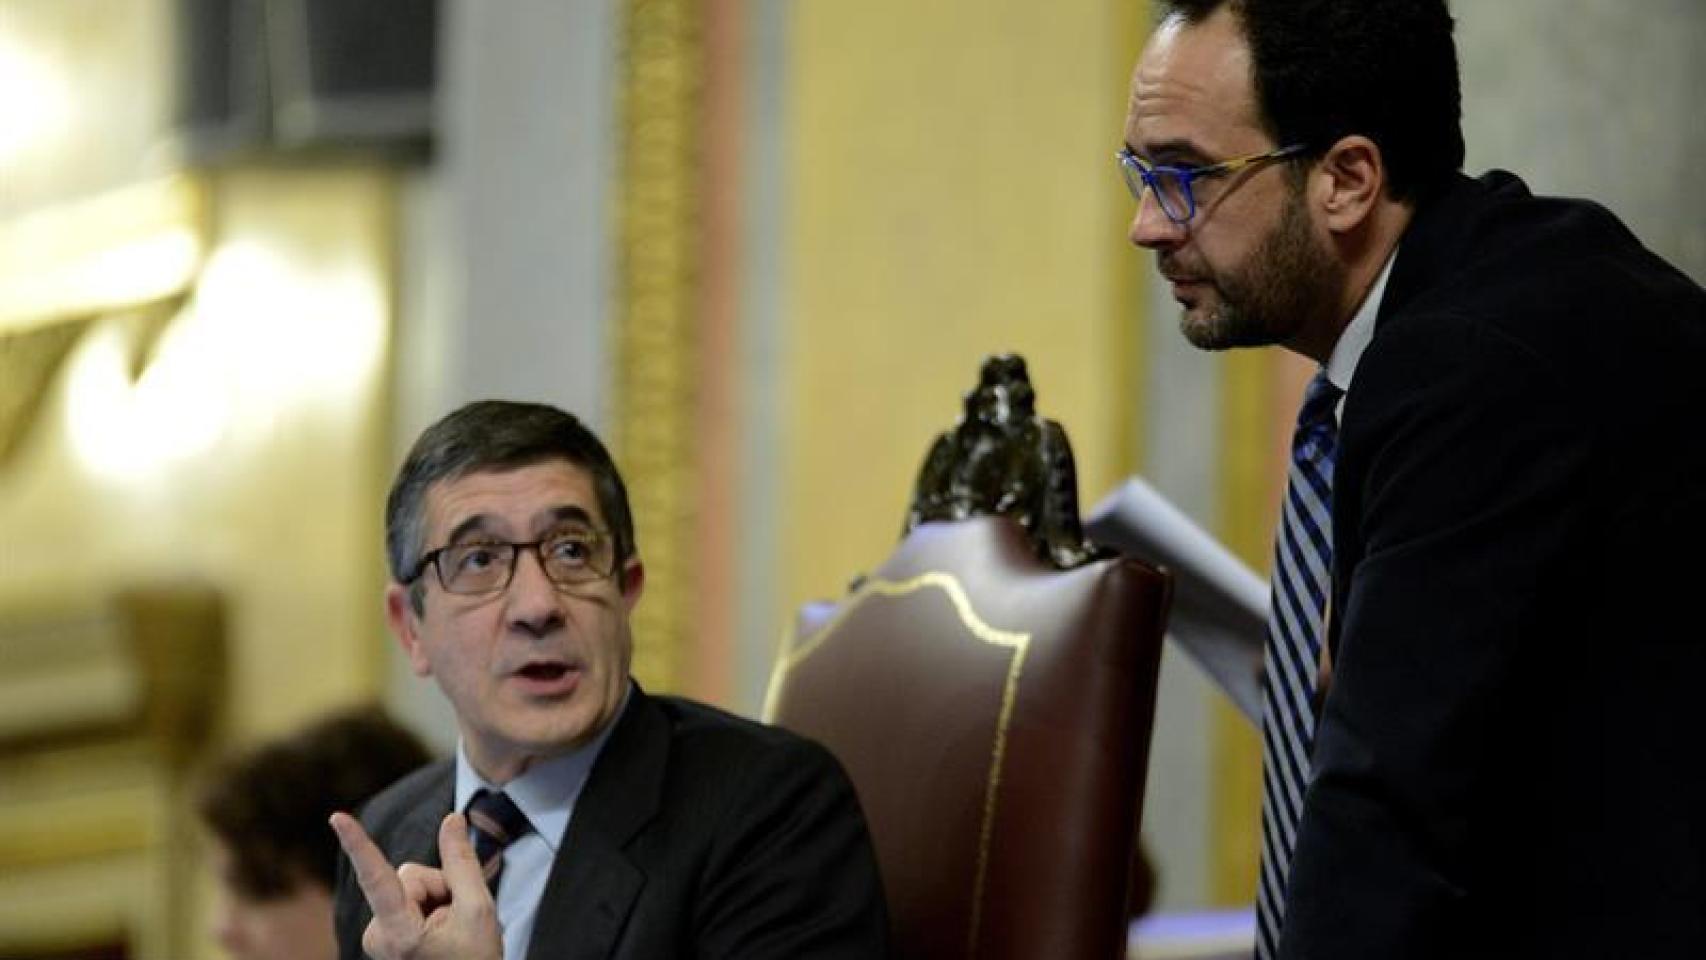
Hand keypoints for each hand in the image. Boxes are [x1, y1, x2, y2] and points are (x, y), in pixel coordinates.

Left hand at [329, 810, 502, 959]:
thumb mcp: (478, 910)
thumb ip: (462, 862)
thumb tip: (452, 819)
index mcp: (399, 934)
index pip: (377, 879)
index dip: (359, 844)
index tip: (337, 818)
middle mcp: (377, 935)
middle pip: (409, 876)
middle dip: (439, 887)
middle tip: (459, 920)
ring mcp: (377, 937)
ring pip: (409, 886)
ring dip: (437, 899)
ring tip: (451, 930)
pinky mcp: (381, 935)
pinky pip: (406, 899)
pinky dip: (429, 908)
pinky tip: (441, 931)